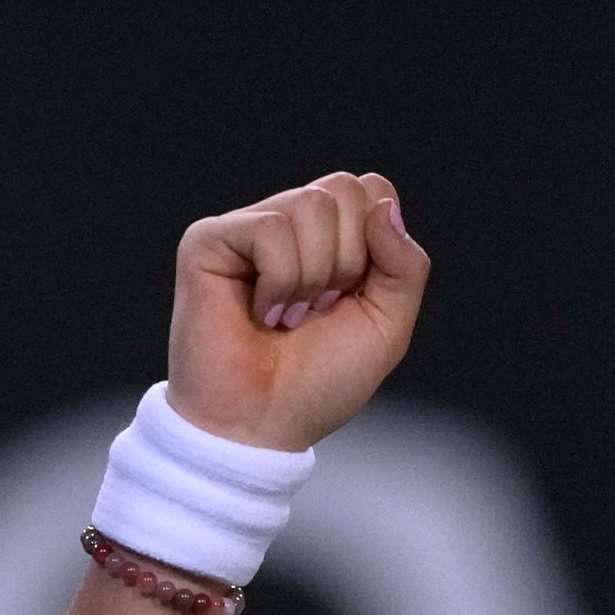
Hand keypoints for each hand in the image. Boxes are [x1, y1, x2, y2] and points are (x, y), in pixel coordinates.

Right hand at [164, 172, 428, 450]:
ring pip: (310, 203)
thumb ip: (405, 265)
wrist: (263, 425)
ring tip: (288, 315)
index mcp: (332, 237)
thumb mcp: (388, 324)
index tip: (352, 298)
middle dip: (348, 260)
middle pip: (343, 188)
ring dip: (314, 276)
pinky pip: (271, 229)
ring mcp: (247, 229)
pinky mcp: (209, 240)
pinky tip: (261, 313)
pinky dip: (280, 281)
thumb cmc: (319, 381)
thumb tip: (385, 205)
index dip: (378, 244)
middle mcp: (289, 224)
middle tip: (318, 309)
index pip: (372, 189)